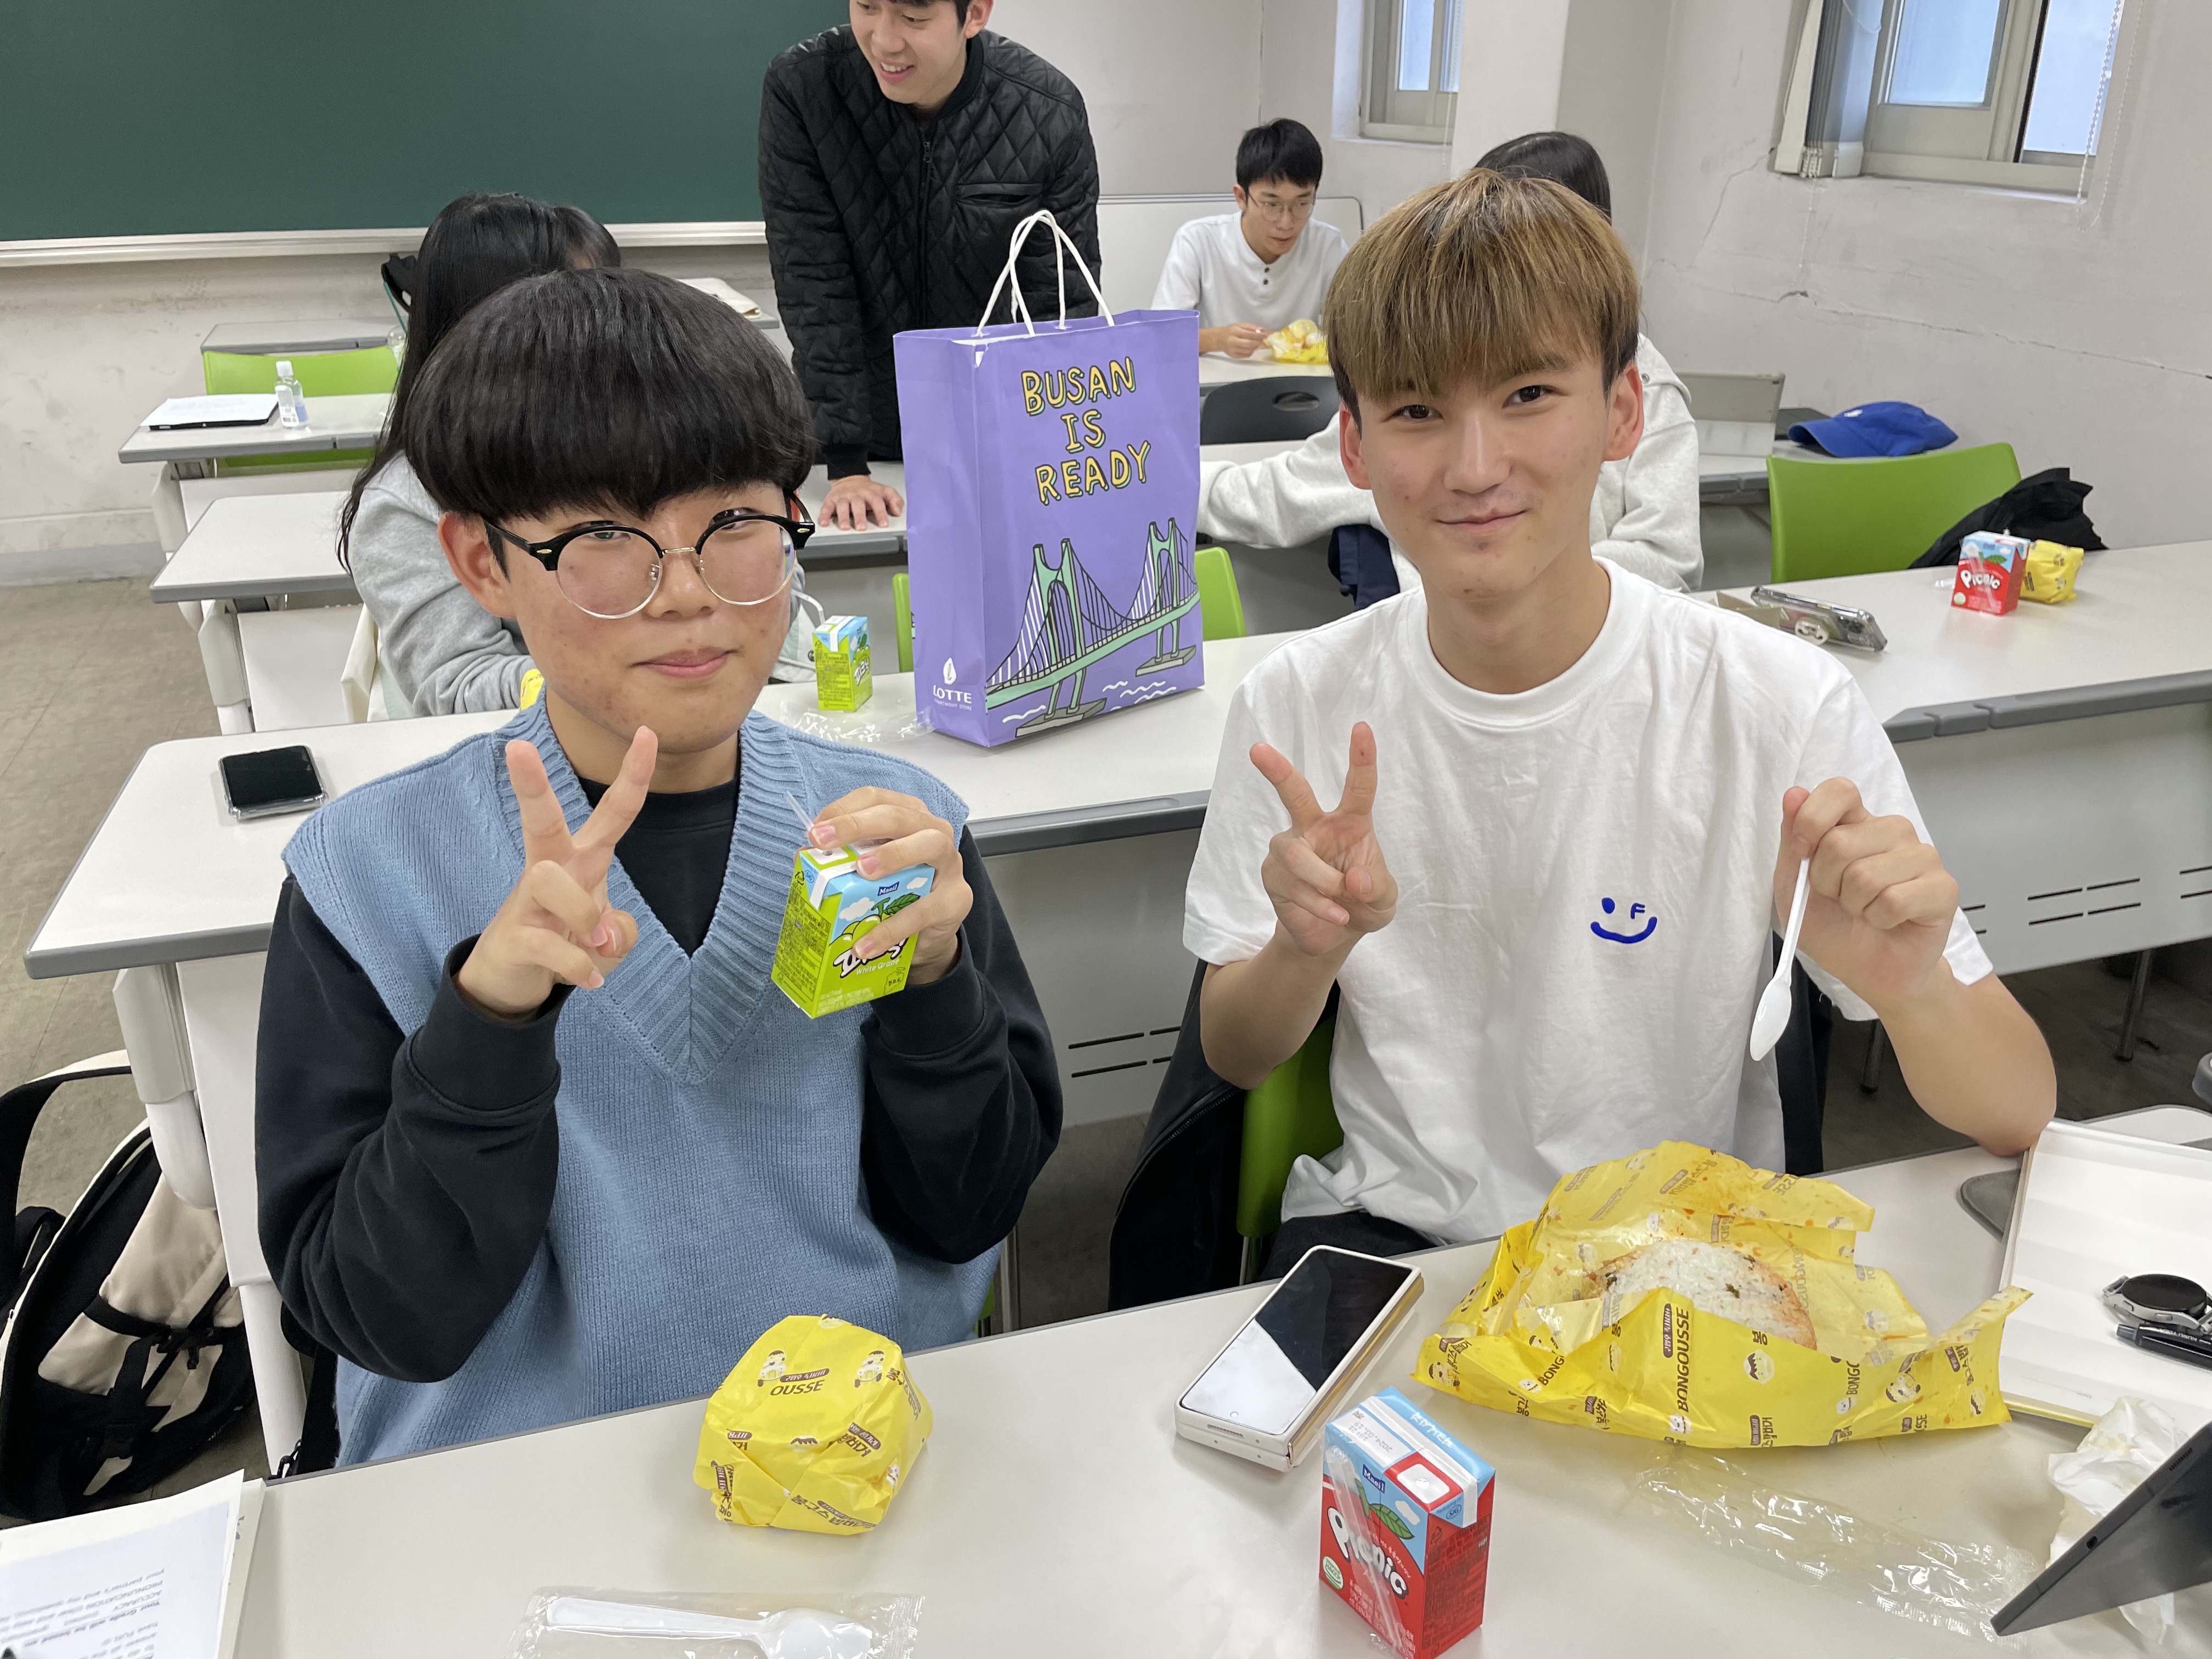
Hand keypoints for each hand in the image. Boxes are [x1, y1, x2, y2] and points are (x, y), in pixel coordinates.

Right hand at [457, 730, 655, 1019]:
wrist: (515, 979)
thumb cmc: (566, 938)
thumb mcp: (608, 937)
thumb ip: (621, 930)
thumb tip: (605, 935)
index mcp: (582, 859)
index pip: (614, 812)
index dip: (634, 775)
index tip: (648, 732)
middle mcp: (551, 870)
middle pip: (542, 821)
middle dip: (533, 786)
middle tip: (515, 746)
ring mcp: (527, 902)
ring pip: (554, 885)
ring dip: (585, 921)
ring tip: (593, 948)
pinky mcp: (514, 938)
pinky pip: (552, 945)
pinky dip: (578, 968)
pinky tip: (590, 982)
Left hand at [807, 788, 970, 985]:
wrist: (929, 934)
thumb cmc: (898, 892)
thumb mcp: (869, 872)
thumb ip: (844, 860)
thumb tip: (805, 856)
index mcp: (908, 816)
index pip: (876, 798)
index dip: (844, 809)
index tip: (815, 830)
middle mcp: (933, 831)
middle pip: (898, 816)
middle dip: (857, 825)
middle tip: (823, 841)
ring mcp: (950, 863)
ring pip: (928, 845)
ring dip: (892, 854)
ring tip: (861, 870)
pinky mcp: (957, 899)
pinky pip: (924, 910)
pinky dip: (893, 927)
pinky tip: (867, 943)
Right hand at [820, 473, 904, 530]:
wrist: (849, 479)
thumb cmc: (867, 490)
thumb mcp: (884, 492)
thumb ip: (894, 500)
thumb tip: (897, 511)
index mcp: (870, 492)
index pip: (876, 501)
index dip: (880, 512)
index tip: (883, 523)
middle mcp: (856, 494)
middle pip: (858, 504)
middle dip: (859, 516)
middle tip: (861, 527)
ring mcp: (843, 497)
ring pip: (842, 506)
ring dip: (843, 517)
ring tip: (845, 527)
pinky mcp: (831, 500)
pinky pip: (827, 507)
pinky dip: (824, 515)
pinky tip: (825, 523)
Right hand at [1200, 323, 1269, 358]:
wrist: (1218, 339)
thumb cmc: (1231, 331)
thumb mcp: (1240, 325)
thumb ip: (1252, 327)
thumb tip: (1263, 331)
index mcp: (1235, 331)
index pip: (1249, 334)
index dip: (1259, 335)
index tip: (1266, 335)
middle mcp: (1233, 341)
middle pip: (1250, 344)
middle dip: (1259, 343)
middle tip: (1264, 341)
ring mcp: (1233, 350)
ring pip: (1249, 350)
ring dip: (1255, 347)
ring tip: (1256, 343)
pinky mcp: (1234, 356)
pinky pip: (1247, 355)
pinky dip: (1251, 351)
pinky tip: (1249, 347)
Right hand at [1251, 722, 1396, 958]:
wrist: (1333, 936)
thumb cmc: (1362, 903)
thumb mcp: (1383, 900)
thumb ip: (1376, 888)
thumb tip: (1355, 878)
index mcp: (1349, 823)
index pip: (1358, 787)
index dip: (1361, 758)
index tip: (1362, 727)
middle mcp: (1314, 827)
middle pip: (1295, 793)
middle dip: (1277, 771)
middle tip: (1258, 750)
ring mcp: (1289, 848)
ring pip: (1297, 855)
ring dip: (1324, 883)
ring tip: (1341, 903)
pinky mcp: (1272, 873)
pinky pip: (1292, 885)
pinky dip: (1318, 904)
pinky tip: (1333, 914)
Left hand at [1777, 779, 1957, 1011]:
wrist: (1866, 971)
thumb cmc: (1834, 928)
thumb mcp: (1793, 885)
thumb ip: (1792, 839)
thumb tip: (1794, 794)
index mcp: (1856, 823)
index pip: (1840, 790)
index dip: (1812, 820)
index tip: (1802, 853)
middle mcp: (1892, 832)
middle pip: (1841, 841)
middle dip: (1825, 882)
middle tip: (1839, 899)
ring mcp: (1922, 857)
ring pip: (1866, 874)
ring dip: (1854, 904)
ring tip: (1863, 911)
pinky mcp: (1943, 888)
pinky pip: (1895, 900)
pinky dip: (1879, 919)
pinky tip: (1886, 922)